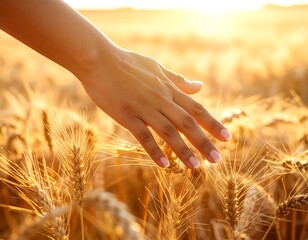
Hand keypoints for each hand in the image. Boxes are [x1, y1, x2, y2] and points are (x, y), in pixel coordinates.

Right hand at [79, 48, 231, 168]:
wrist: (99, 59)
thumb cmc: (128, 63)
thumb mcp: (157, 69)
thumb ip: (179, 80)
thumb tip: (200, 86)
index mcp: (168, 89)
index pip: (196, 109)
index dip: (213, 123)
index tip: (227, 138)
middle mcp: (160, 99)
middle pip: (187, 123)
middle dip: (204, 142)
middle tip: (217, 160)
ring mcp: (143, 107)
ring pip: (168, 131)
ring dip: (183, 150)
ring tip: (196, 167)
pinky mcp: (126, 115)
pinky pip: (142, 135)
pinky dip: (153, 150)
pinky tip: (164, 165)